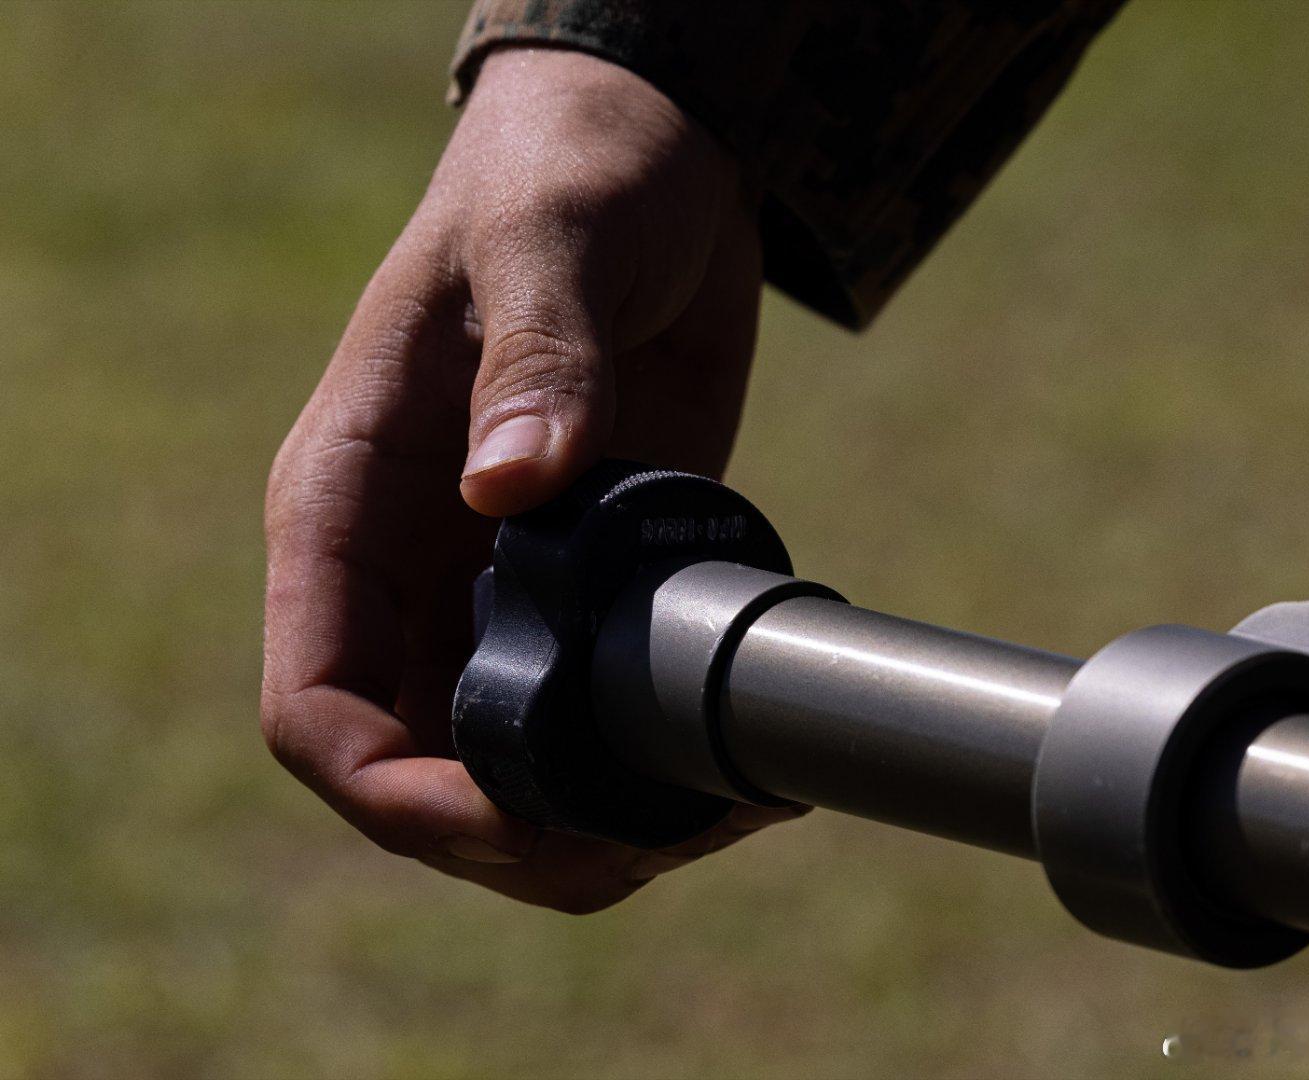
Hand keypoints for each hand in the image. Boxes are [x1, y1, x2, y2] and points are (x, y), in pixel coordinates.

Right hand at [262, 47, 796, 912]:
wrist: (657, 162)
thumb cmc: (569, 178)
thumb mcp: (548, 242)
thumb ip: (535, 359)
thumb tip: (509, 493)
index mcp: (347, 499)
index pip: (315, 703)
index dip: (392, 796)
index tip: (511, 823)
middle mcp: (410, 567)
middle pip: (413, 769)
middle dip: (507, 842)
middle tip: (643, 851)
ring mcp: (499, 585)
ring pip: (503, 765)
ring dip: (585, 824)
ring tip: (707, 819)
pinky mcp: (588, 582)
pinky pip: (589, 712)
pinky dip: (644, 765)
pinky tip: (727, 762)